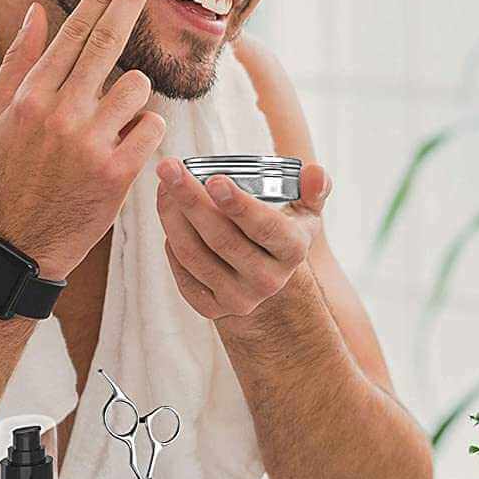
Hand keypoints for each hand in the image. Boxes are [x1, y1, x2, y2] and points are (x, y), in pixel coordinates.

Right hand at [0, 0, 164, 279]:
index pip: (73, 33)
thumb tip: (42, 12)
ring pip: (138, 87)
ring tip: (113, 122)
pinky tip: (125, 147)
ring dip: (135, 98)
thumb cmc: (10, 172)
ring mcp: (88, 141)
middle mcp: (59, 112)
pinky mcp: (116, 171)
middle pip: (107, 41)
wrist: (21, 240)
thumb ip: (21, 62)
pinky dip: (145, 133)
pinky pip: (152, 127)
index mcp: (32, 95)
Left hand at [156, 159, 331, 321]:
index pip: (265, 227)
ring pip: (195, 256)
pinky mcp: (212, 310)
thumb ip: (314, 188)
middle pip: (222, 239)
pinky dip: (171, 244)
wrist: (267, 281)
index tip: (214, 179)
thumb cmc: (281, 233)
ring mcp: (239, 298)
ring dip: (172, 217)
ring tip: (163, 186)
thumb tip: (315, 172)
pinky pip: (183, 274)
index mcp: (292, 250)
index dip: (239, 204)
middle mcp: (268, 280)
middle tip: (169, 168)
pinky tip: (170, 217)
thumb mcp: (306, 212)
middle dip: (191, 200)